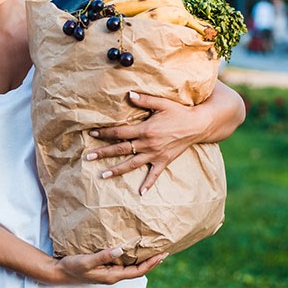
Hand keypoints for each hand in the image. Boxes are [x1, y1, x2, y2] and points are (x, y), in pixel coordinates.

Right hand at [54, 247, 167, 284]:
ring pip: (131, 267)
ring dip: (143, 259)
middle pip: (138, 270)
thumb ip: (103, 256)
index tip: (162, 255)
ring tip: (152, 249)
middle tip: (164, 251)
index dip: (151, 264)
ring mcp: (109, 272)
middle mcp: (113, 276)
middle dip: (151, 262)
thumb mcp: (86, 261)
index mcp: (112, 276)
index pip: (137, 271)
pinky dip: (131, 257)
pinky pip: (123, 263)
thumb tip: (121, 250)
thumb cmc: (72, 267)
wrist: (60, 272)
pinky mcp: (104, 268)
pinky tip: (132, 249)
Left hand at [86, 90, 204, 194]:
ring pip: (132, 164)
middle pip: (121, 149)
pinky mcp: (164, 161)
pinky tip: (140, 193)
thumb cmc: (179, 112)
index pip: (119, 132)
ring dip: (117, 170)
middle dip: (103, 153)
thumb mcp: (162, 103)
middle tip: (88, 157)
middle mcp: (148, 144)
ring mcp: (155, 155)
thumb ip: (144, 100)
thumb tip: (128, 94)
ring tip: (102, 175)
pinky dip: (148, 184)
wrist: (199, 125)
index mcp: (145, 130)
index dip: (105, 133)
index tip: (92, 134)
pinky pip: (154, 175)